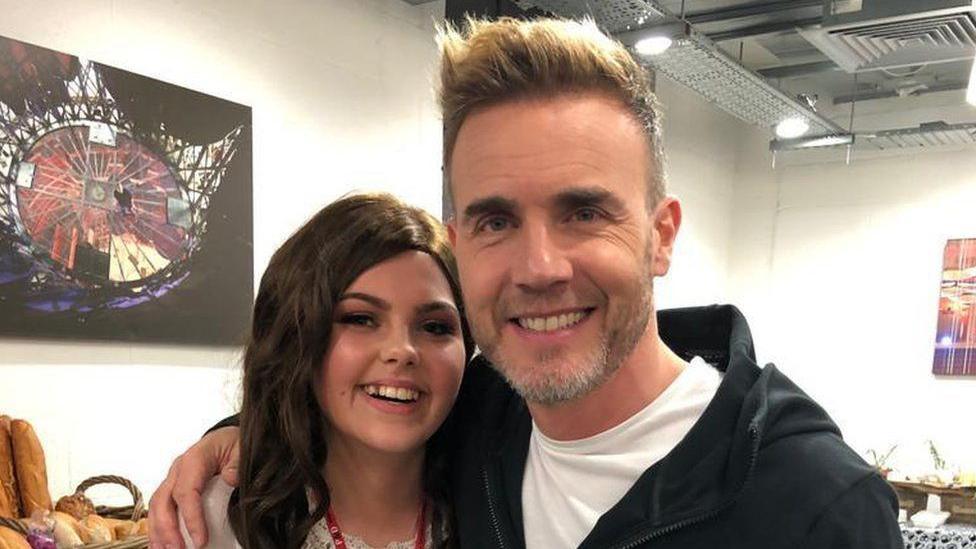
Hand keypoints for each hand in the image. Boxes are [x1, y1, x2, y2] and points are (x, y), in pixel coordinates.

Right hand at [148, 426, 239, 547]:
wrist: (226, 439)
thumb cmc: (233, 445)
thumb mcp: (241, 449)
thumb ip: (237, 463)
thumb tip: (230, 478)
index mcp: (195, 458)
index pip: (186, 491)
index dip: (191, 518)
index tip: (200, 540)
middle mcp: (178, 469)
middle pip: (164, 501)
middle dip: (168, 530)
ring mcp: (172, 479)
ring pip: (156, 507)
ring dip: (158, 532)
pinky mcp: (172, 490)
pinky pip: (159, 509)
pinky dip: (158, 528)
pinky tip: (161, 545)